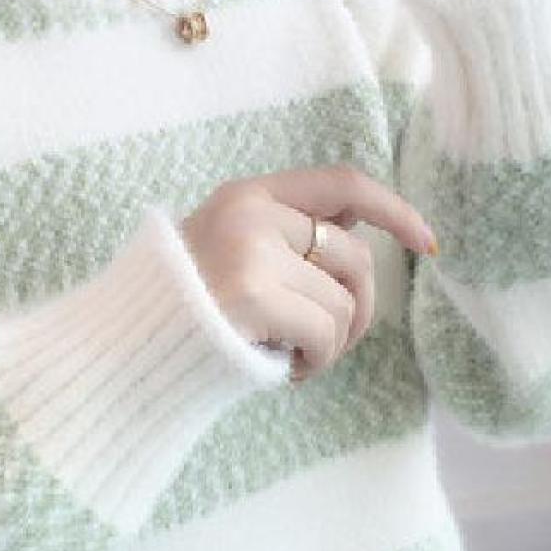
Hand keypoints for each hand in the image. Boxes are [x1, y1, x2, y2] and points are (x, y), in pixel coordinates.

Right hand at [179, 165, 437, 383]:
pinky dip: (315, 362)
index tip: (428, 243)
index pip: (343, 183)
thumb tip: (364, 236)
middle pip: (354, 258)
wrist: (122, 348)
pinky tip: (281, 368)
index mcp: (247, 195)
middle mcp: (251, 213)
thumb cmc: (180, 310)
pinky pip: (326, 334)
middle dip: (359, 309)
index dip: (395, 211)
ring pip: (344, 304)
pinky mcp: (253, 293)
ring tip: (288, 356)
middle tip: (328, 343)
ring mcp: (251, 250)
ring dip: (329, 344)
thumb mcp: (227, 251)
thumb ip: (285, 236)